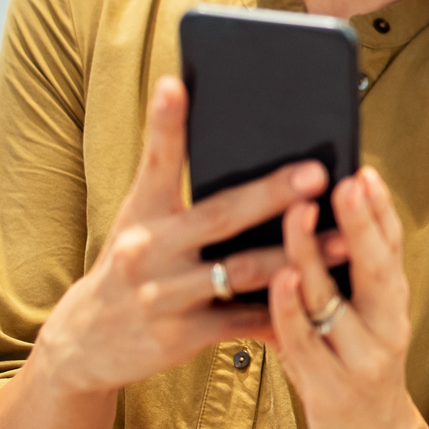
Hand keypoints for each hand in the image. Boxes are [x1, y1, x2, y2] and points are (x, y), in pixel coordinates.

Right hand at [32, 77, 347, 397]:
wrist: (86, 344)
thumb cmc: (131, 267)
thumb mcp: (140, 223)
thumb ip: (173, 187)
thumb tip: (221, 140)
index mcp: (143, 213)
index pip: (156, 160)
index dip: (164, 122)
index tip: (176, 84)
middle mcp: (148, 249)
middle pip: (219, 215)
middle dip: (271, 193)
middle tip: (317, 173)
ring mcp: (163, 294)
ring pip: (240, 271)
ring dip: (295, 255)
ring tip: (342, 241)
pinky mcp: (180, 336)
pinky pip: (241, 320)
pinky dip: (281, 312)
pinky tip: (320, 302)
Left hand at [268, 168, 428, 428]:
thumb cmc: (352, 366)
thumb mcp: (358, 320)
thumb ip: (337, 278)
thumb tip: (301, 215)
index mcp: (393, 303)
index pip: (391, 248)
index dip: (380, 210)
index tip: (365, 172)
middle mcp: (387, 327)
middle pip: (376, 267)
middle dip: (361, 222)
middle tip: (344, 182)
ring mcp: (362, 360)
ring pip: (334, 300)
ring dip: (314, 254)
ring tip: (299, 212)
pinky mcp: (333, 389)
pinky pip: (305, 341)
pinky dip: (291, 308)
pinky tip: (279, 279)